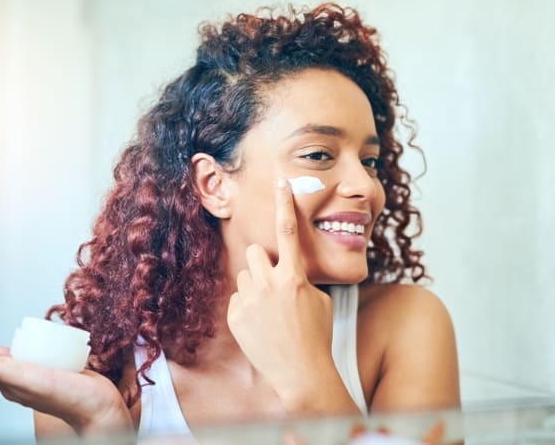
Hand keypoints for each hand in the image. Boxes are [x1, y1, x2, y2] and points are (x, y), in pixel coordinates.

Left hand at [0, 323, 131, 435]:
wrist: (101, 407)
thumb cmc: (69, 399)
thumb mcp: (31, 381)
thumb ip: (3, 369)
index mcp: (10, 383)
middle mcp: (24, 380)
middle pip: (5, 354)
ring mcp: (42, 375)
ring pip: (28, 351)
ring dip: (24, 339)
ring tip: (26, 327)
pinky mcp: (60, 370)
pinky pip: (49, 353)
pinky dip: (47, 342)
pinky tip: (54, 336)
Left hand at [227, 179, 352, 412]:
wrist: (302, 373)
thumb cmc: (316, 336)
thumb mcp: (319, 301)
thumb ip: (301, 278)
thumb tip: (289, 269)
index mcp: (294, 276)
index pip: (288, 230)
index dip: (285, 203)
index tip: (280, 181)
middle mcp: (269, 284)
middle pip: (254, 251)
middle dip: (262, 261)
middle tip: (273, 281)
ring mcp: (250, 301)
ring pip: (245, 276)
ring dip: (255, 286)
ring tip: (269, 311)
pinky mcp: (236, 316)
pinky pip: (238, 299)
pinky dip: (247, 307)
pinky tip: (261, 325)